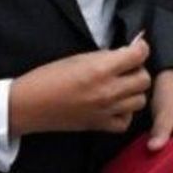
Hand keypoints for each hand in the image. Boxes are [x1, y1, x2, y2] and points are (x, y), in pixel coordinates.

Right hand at [8, 38, 151, 135]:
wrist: (29, 105)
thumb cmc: (47, 77)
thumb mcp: (77, 58)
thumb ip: (104, 56)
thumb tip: (125, 51)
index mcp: (100, 69)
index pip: (138, 55)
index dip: (140, 48)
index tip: (136, 47)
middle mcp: (108, 91)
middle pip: (144, 79)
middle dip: (138, 69)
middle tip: (126, 67)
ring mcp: (106, 110)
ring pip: (140, 100)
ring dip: (134, 91)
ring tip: (121, 86)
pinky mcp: (100, 126)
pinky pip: (126, 121)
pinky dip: (125, 113)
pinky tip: (115, 105)